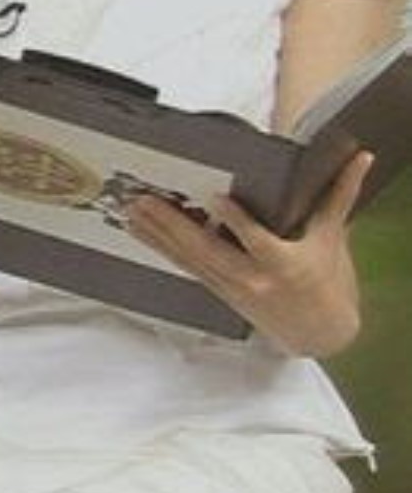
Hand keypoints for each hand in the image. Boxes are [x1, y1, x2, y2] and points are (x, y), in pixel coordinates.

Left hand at [128, 151, 370, 357]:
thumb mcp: (333, 239)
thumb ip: (340, 195)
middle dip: (174, 226)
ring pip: (190, 259)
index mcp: (284, 265)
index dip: (237, 222)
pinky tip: (140, 232)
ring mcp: (231, 286)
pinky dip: (162, 249)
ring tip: (132, 212)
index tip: (216, 199)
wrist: (321, 333)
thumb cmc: (328, 283)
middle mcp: (252, 278)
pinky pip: (186, 267)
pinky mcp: (218, 290)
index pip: (258, 241)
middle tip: (146, 201)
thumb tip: (360, 158)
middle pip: (208, 251)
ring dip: (158, 235)